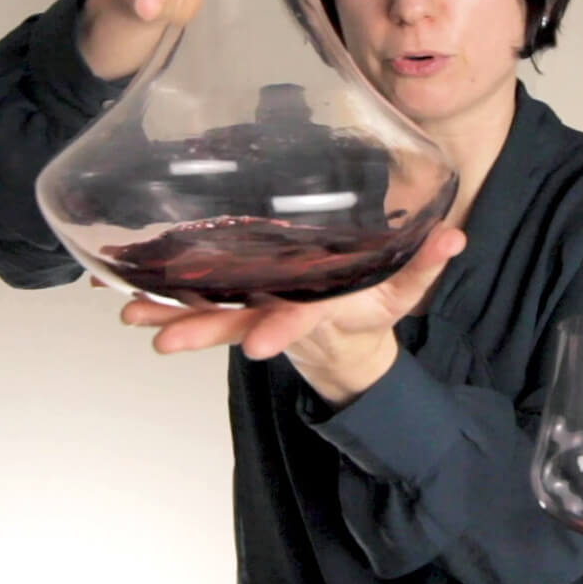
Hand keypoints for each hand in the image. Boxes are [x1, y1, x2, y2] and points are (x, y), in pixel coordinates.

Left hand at [121, 226, 466, 404]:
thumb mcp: (403, 290)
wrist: (344, 339)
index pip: (301, 318)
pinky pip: (200, 300)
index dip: (282, 330)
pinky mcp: (240, 299)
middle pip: (239, 323)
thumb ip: (425, 263)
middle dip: (201, 330)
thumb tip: (455, 237)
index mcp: (320, 306)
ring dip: (170, 315)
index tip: (258, 346)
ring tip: (128, 313)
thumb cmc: (370, 309)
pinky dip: (166, 299)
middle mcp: (280, 310)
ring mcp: (255, 307)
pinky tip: (129, 293)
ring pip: (210, 315)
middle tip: (163, 337)